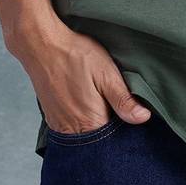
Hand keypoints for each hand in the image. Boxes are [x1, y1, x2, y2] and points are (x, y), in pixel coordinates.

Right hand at [6, 14, 151, 132]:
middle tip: (115, 104)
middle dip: (110, 127)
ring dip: (95, 123)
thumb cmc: (76, 55)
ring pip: (84, 133)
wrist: (42, 45)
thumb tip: (143, 118)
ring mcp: (58, 124)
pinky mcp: (51, 116)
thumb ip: (123, 100)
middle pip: (97, 139)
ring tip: (101, 102)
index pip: (114, 140)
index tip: (130, 114)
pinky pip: (70, 127)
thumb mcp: (107, 74)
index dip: (125, 128)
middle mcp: (71, 130)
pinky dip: (81, 119)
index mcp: (90, 123)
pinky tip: (86, 102)